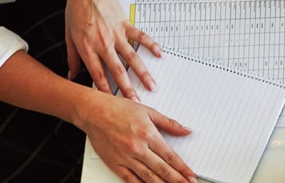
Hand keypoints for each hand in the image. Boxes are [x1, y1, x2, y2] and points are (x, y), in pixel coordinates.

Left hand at [67, 0, 160, 99]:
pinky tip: (159, 54)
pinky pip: (140, 36)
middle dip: (127, 88)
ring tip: (152, 85)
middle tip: (136, 102)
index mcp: (88, 48)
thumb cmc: (77, 10)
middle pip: (117, 70)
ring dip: (142, 73)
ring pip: (132, 57)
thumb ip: (73, 58)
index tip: (112, 103)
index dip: (105, 90)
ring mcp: (116, 34)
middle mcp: (104, 44)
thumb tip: (71, 75)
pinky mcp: (125, 24)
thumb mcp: (69, 36)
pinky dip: (151, 45)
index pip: (97, 74)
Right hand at [75, 91, 196, 182]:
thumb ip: (169, 124)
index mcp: (148, 134)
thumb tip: (186, 131)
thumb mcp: (148, 112)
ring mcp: (125, 158)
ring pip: (148, 177)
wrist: (93, 112)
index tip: (191, 175)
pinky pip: (129, 179)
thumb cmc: (118, 109)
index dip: (183, 168)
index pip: (170, 156)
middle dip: (177, 180)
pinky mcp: (114, 163)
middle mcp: (138, 148)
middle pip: (162, 169)